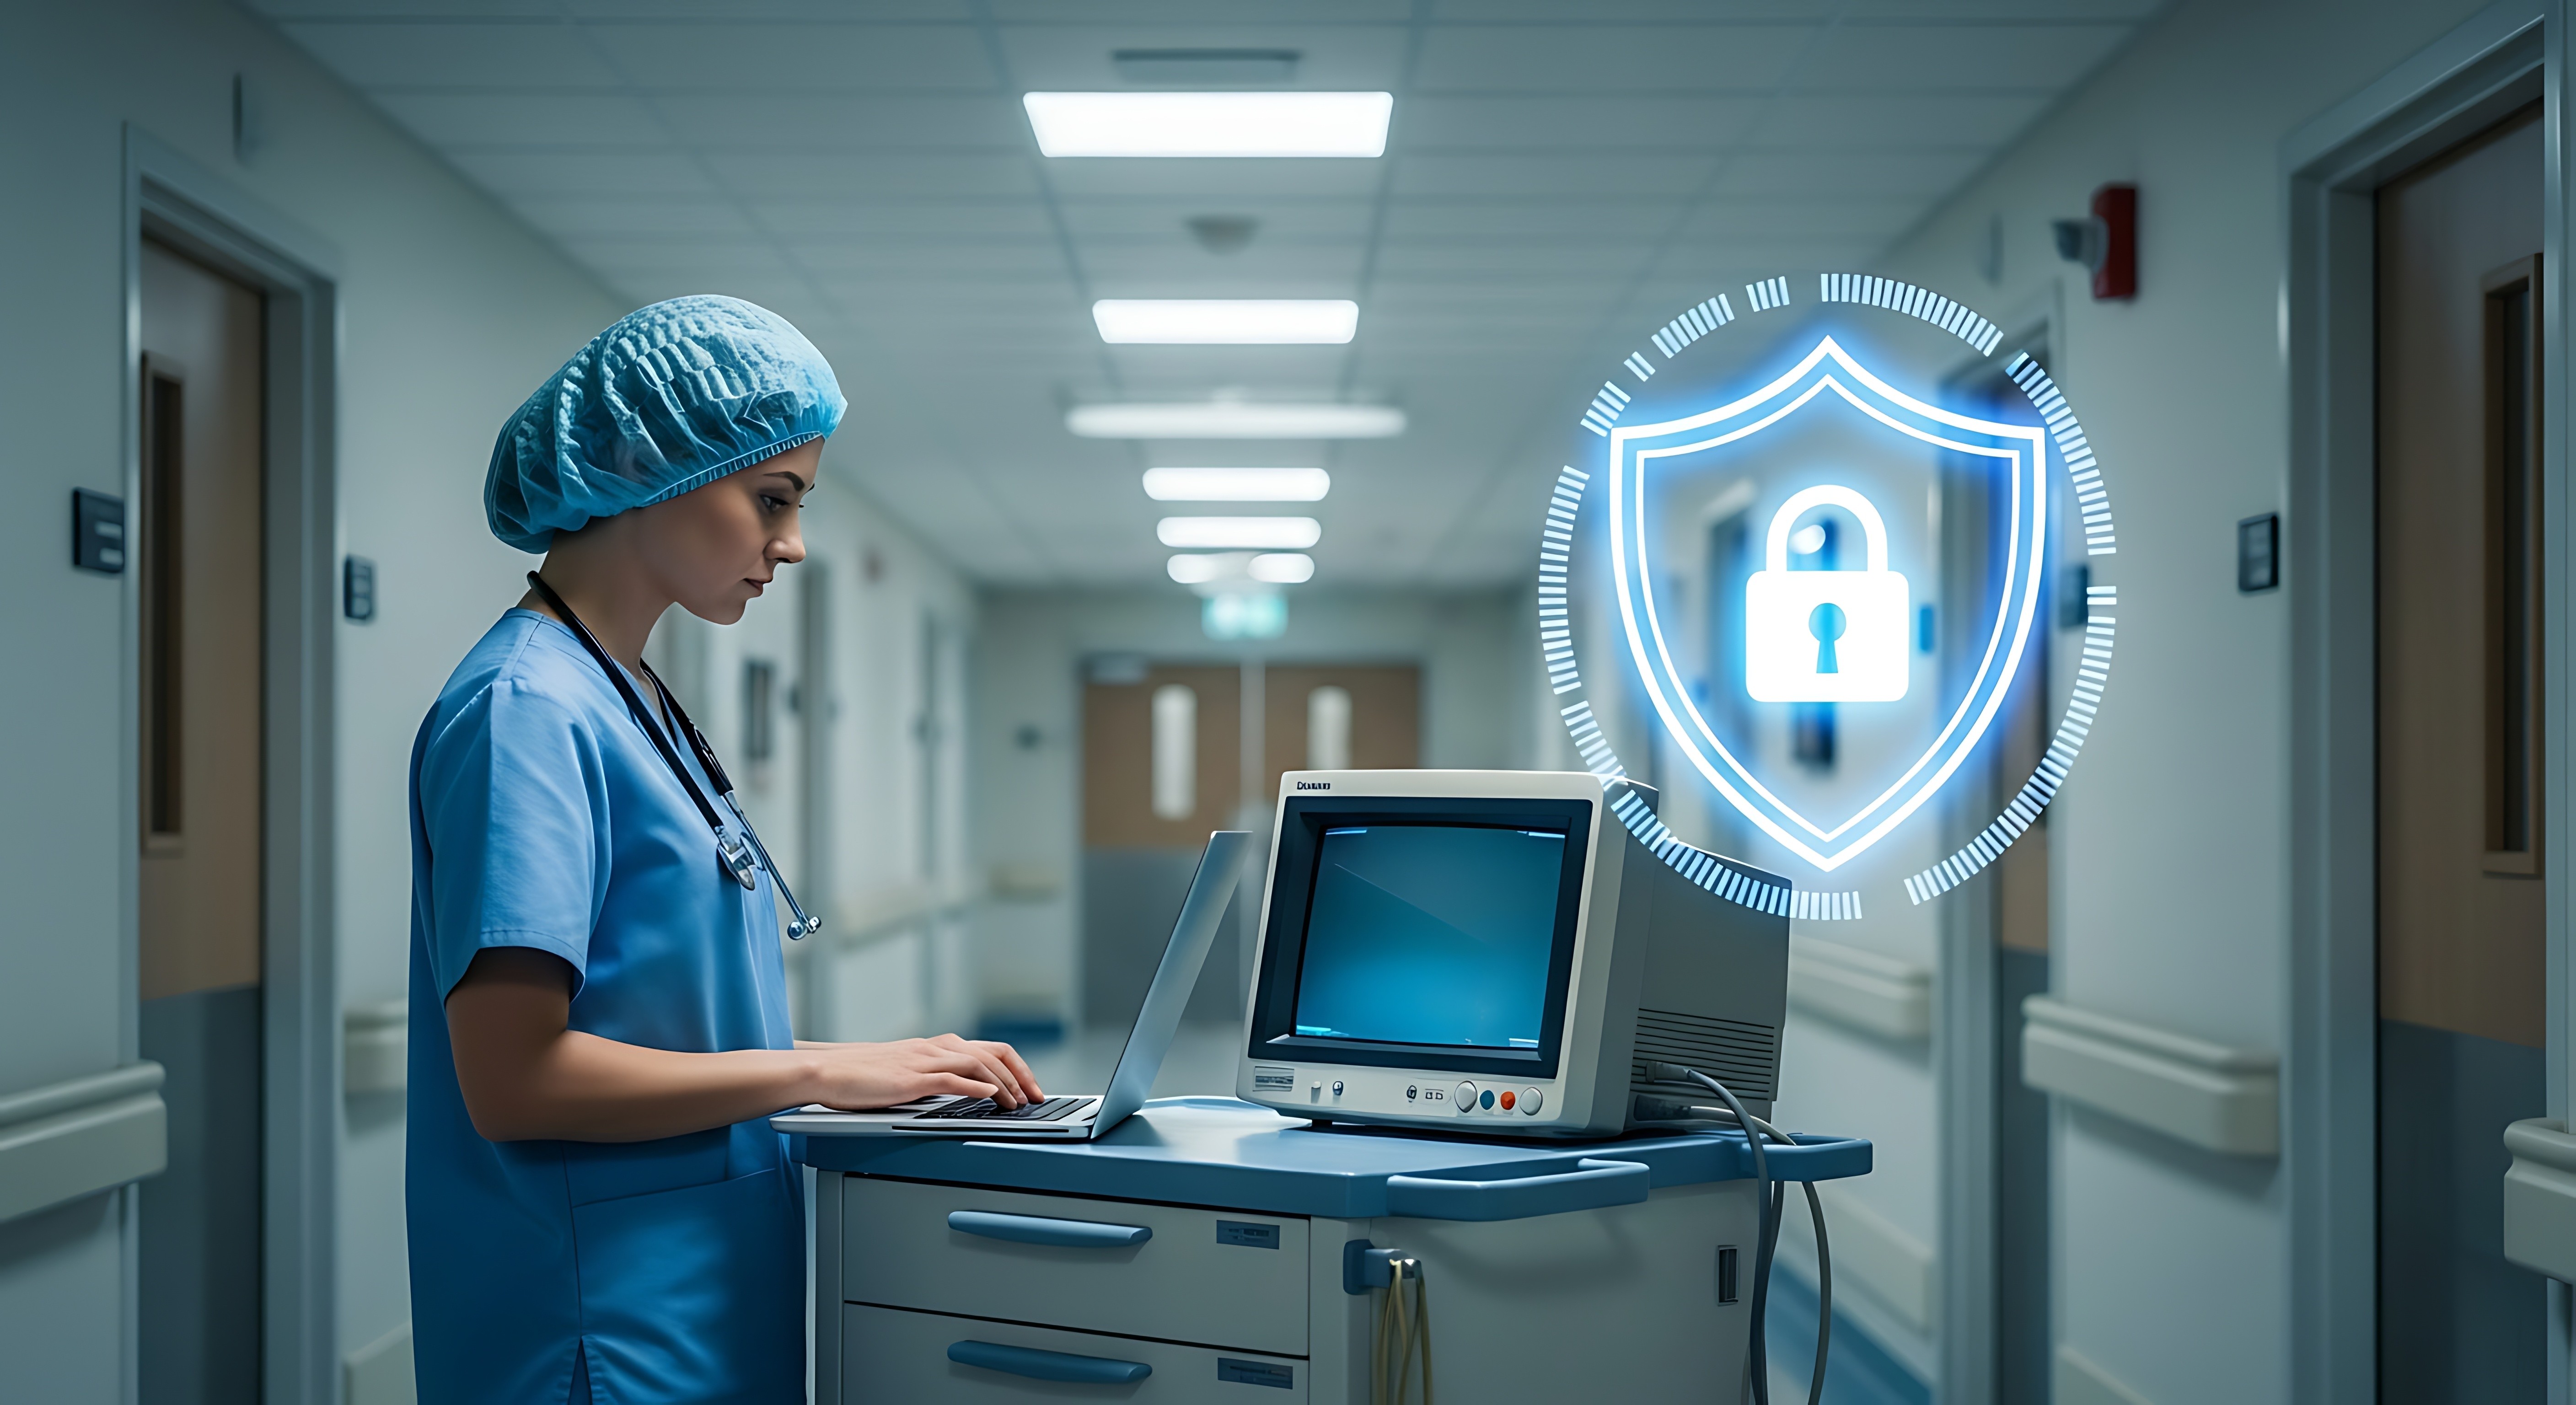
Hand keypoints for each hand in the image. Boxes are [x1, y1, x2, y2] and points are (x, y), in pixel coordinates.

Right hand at [807, 1034, 1044, 1110]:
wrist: (827, 1071)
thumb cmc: (859, 1076)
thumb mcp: (904, 1072)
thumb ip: (931, 1077)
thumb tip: (959, 1091)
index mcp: (934, 1046)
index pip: (989, 1049)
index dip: (1015, 1068)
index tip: (1029, 1087)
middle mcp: (934, 1047)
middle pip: (994, 1052)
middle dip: (1021, 1075)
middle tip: (1036, 1097)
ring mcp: (923, 1060)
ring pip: (978, 1063)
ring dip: (1004, 1084)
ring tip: (1017, 1103)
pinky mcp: (911, 1078)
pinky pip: (951, 1078)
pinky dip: (975, 1085)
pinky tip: (989, 1095)